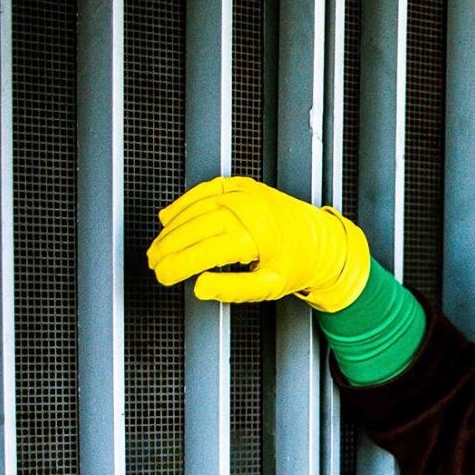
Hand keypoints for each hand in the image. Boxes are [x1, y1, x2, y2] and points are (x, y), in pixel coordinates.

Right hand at [146, 174, 370, 311]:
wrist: (321, 239)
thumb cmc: (297, 264)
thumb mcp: (269, 287)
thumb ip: (232, 290)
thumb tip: (200, 289)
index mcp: (254, 236)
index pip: (204, 252)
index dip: (178, 264)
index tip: (163, 276)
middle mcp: (247, 209)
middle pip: (194, 228)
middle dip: (169, 247)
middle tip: (153, 263)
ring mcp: (243, 193)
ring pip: (194, 208)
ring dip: (171, 228)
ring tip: (158, 247)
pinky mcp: (241, 184)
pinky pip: (204, 189)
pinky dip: (183, 204)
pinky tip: (169, 218)